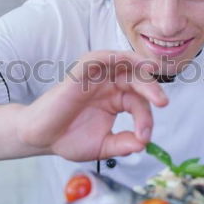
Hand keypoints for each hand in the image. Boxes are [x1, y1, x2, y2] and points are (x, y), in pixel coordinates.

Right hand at [17, 50, 167, 161]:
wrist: (41, 138)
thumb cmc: (68, 138)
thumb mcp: (104, 146)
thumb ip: (124, 144)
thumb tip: (144, 144)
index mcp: (116, 99)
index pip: (139, 102)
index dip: (146, 118)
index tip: (144, 137)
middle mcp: (108, 85)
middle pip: (137, 78)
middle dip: (152, 89)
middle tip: (162, 103)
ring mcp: (95, 77)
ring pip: (123, 63)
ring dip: (140, 67)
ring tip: (152, 77)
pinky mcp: (80, 72)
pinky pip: (100, 58)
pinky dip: (115, 56)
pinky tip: (128, 62)